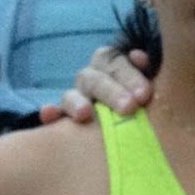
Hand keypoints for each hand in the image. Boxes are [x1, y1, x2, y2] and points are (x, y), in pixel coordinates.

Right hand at [39, 44, 153, 124]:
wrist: (135, 137)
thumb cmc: (143, 105)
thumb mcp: (146, 87)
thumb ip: (145, 72)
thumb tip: (139, 56)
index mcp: (111, 67)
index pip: (114, 61)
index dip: (129, 75)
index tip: (144, 94)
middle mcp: (91, 79)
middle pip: (94, 78)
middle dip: (111, 92)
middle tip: (128, 108)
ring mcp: (75, 99)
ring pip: (71, 94)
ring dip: (77, 102)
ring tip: (85, 113)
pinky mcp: (62, 118)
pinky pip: (52, 114)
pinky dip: (50, 113)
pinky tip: (49, 115)